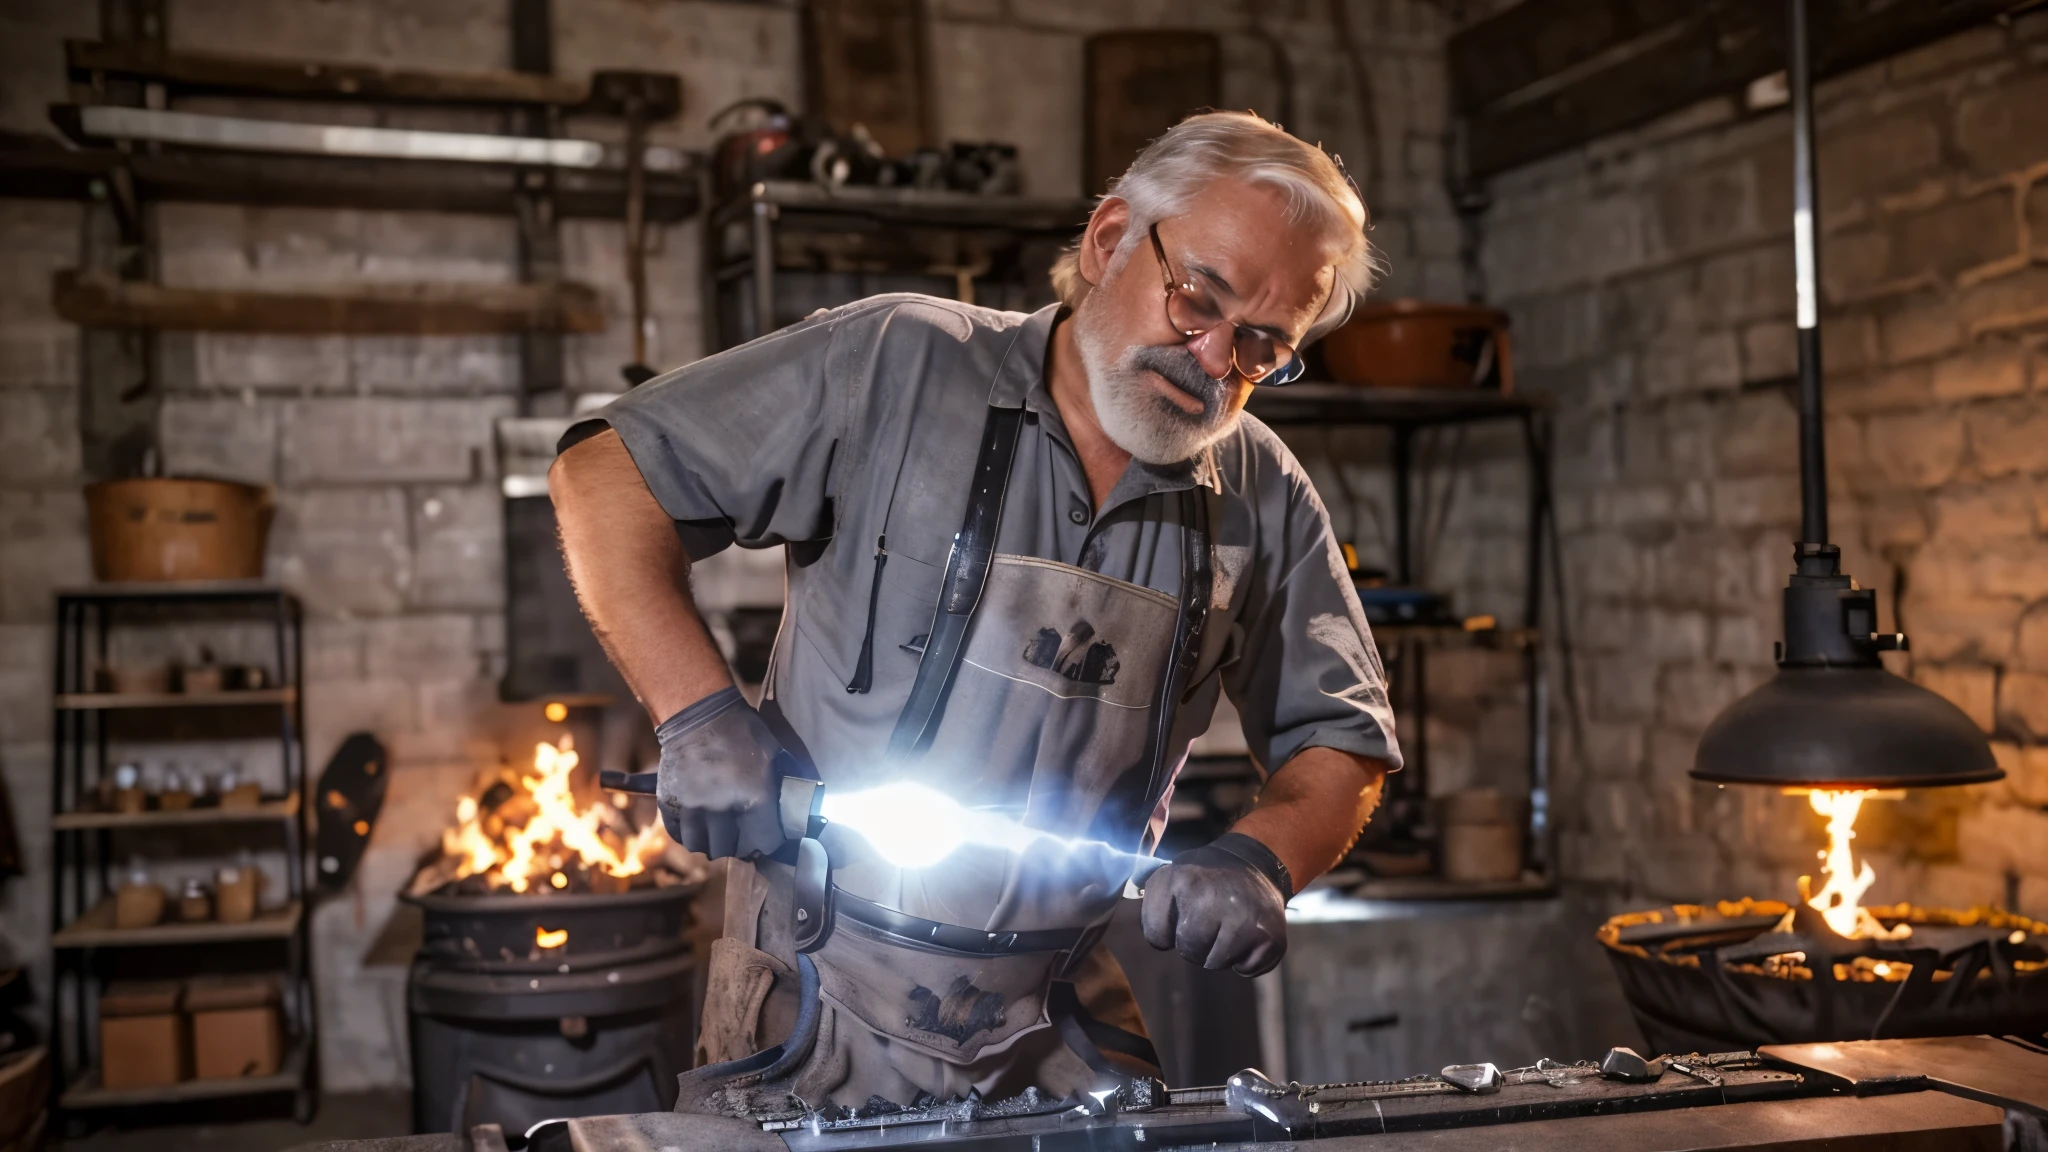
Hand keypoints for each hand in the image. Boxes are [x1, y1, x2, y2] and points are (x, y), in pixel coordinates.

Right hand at [653, 687, 786, 859]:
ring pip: (703, 846)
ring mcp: (693, 808)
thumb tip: (806, 808)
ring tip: (719, 830)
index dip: (769, 840)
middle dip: (741, 844)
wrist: (697, 714)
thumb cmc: (741, 732)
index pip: (765, 842)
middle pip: (732, 849)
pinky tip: (699, 823)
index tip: (768, 834)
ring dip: (713, 842)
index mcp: (754, 797)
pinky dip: (690, 833)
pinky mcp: (670, 804)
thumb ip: (786, 785)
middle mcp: (722, 808)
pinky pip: (680, 835)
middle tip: (743, 833)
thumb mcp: (774, 754)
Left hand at [1139, 833, 1290, 975]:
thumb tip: (1159, 940)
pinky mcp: (1270, 936)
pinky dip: (1246, 959)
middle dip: (1196, 944)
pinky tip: (1248, 934)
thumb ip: (1154, 909)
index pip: (1156, 935)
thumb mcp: (1172, 878)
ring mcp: (1244, 917)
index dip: (1166, 931)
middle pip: (1189, 952)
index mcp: (1181, 880)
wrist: (1255, 863)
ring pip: (1215, 963)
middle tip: (1211, 921)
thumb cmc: (1206, 879)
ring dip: (1220, 952)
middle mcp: (1212, 897)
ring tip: (1229, 925)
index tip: (1181, 915)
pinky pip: (1245, 970)